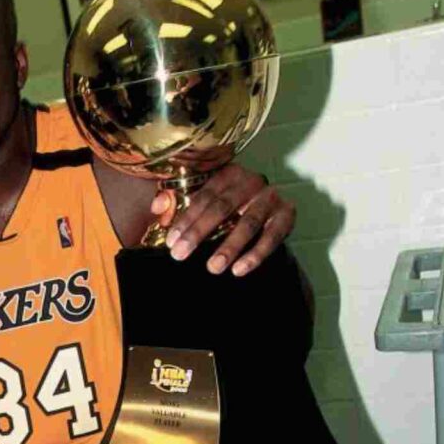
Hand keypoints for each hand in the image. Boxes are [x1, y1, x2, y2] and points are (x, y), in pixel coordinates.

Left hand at [150, 164, 294, 275]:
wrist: (269, 208)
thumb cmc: (228, 204)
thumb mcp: (203, 198)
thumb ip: (175, 200)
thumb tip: (156, 207)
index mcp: (228, 173)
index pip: (203, 196)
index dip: (186, 219)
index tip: (171, 241)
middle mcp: (251, 180)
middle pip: (222, 207)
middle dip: (199, 233)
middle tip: (181, 255)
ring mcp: (270, 196)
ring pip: (248, 223)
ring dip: (229, 247)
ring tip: (212, 267)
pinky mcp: (287, 213)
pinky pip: (272, 236)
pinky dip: (256, 254)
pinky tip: (240, 269)